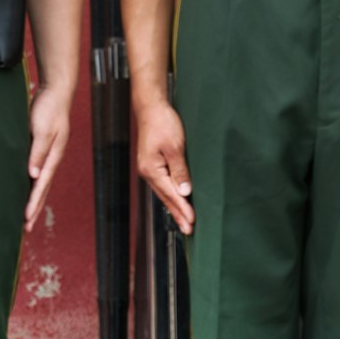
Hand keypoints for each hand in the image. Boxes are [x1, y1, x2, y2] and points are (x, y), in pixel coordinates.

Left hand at [25, 84, 71, 230]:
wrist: (56, 92)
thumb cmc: (49, 108)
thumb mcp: (43, 129)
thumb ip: (38, 152)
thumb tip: (33, 175)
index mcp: (54, 157)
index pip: (42, 185)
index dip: (34, 203)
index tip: (26, 219)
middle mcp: (52, 159)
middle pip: (43, 190)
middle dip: (35, 209)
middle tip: (26, 229)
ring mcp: (48, 155)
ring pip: (41, 184)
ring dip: (34, 201)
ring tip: (26, 217)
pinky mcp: (41, 150)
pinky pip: (37, 173)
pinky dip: (32, 186)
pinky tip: (25, 191)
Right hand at [136, 100, 193, 234]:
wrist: (151, 107)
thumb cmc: (162, 123)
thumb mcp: (174, 146)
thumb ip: (180, 170)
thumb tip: (185, 191)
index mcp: (151, 169)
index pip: (170, 194)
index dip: (182, 208)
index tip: (192, 222)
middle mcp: (147, 172)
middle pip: (165, 197)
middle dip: (178, 214)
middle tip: (189, 230)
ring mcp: (148, 169)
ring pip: (163, 193)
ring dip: (175, 207)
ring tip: (185, 221)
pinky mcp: (152, 164)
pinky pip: (162, 185)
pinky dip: (171, 195)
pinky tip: (177, 201)